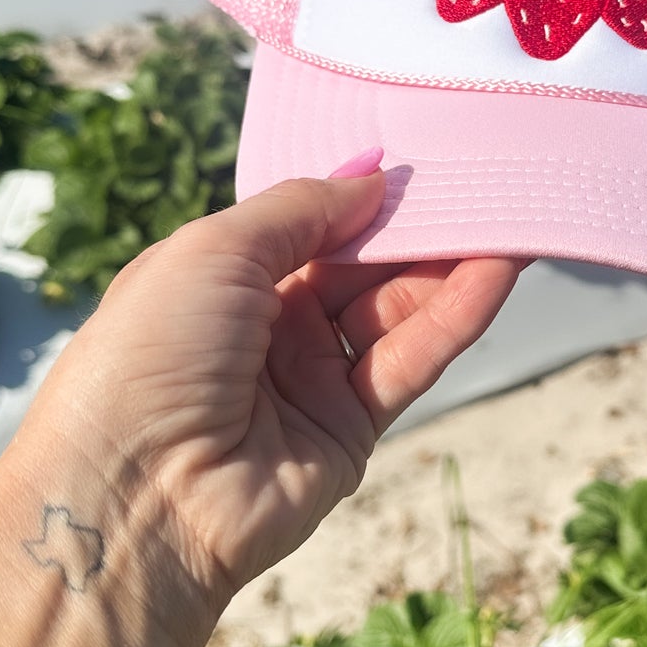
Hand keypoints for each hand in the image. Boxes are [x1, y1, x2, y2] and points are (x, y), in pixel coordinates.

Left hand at [19, 165, 520, 621]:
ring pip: (396, 309)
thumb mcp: (215, 250)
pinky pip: (411, 361)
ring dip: (452, 262)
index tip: (421, 152)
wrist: (136, 494)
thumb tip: (370, 173)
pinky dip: (456, 315)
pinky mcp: (351, 430)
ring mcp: (311, 379)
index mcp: (223, 276)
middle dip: (418, 223)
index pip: (310, 224)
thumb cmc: (151, 352)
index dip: (362, 192)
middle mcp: (269, 325)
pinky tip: (498, 269)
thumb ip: (301, 208)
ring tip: (510, 210)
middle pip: (361, 264)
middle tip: (485, 174)